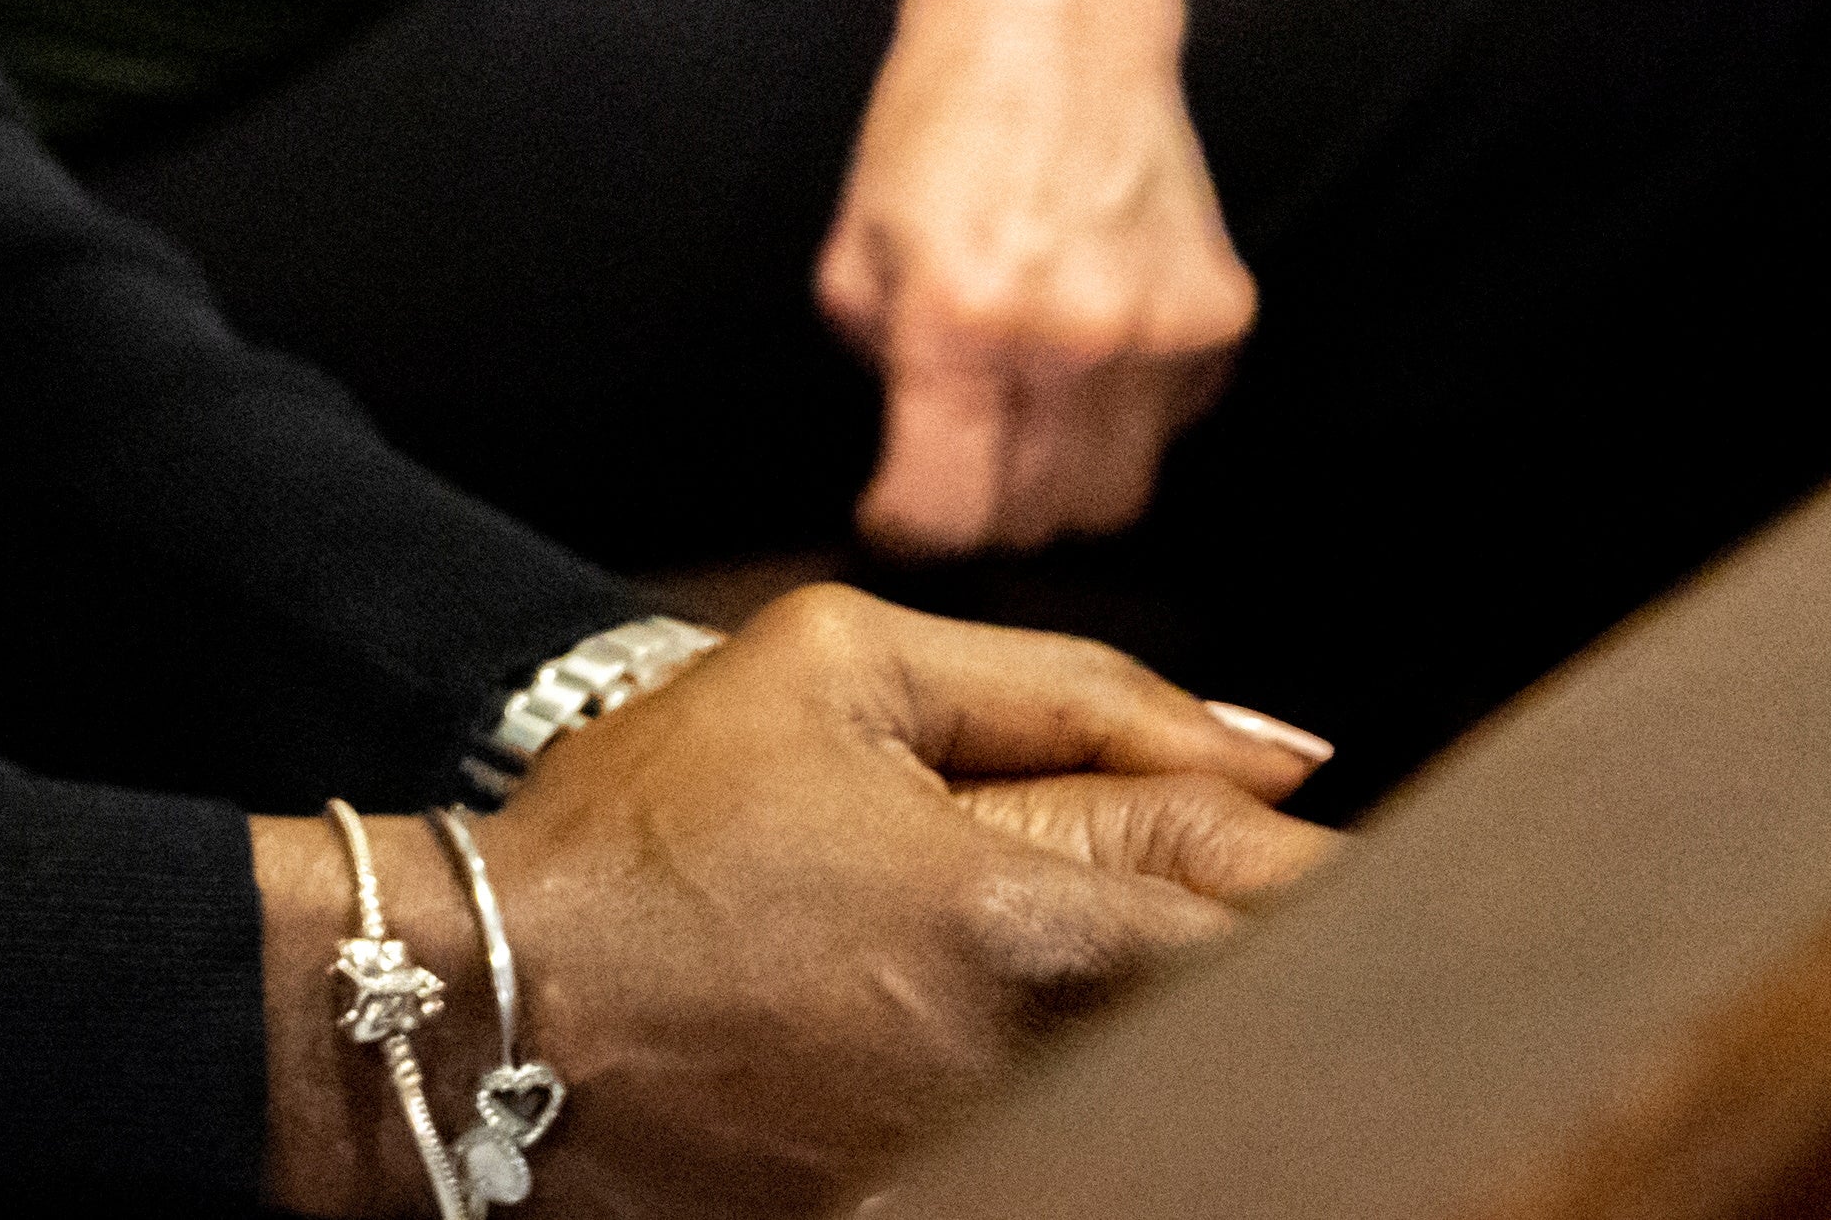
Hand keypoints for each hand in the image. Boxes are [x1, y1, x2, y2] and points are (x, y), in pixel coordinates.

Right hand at [255, 590, 1331, 1214]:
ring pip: (1183, 1095)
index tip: (1336, 861)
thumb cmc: (643, 835)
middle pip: (1267, 1029)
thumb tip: (1278, 750)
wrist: (485, 1009)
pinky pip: (1075, 1142)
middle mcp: (1034, 1074)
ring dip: (1175, 1031)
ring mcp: (985, 1162)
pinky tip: (995, 1044)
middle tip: (1224, 909)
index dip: (1345, 888)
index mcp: (1029, 926)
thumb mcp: (836, 666)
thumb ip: (1078, 690)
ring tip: (1035, 969)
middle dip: (1274, 961)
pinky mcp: (931, 1212)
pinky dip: (1088, 1095)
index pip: (1300, 923)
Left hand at [819, 0, 1252, 550]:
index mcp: (961, 322)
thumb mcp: (852, 247)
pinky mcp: (1222, 315)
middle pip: (1039, 523)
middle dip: (985, 515)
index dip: (908, 531)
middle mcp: (1071, 339)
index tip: (896, 514)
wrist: (1053, 22)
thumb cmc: (938, 125)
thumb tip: (913, 456)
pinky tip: (1088, 354)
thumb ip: (877, 365)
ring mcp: (1160, 331)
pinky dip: (1127, 420)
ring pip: (1117, 495)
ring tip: (1025, 419)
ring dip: (1062, 483)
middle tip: (958, 466)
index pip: (946, 512)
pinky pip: (1173, 429)